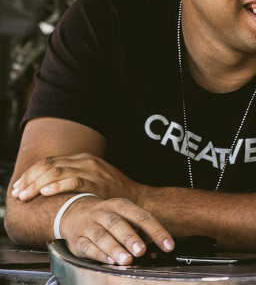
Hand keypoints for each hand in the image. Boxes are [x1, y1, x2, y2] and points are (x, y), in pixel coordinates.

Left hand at [11, 153, 144, 203]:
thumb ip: (73, 176)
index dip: (30, 173)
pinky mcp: (98, 183)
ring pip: (56, 172)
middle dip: (29, 180)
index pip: (49, 161)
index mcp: (82, 158)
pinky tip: (45, 193)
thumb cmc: (111, 192)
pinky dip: (57, 186)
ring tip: (25, 196)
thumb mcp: (93, 177)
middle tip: (17, 194)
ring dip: (36, 185)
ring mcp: (92, 171)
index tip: (18, 186)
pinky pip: (73, 182)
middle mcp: (86, 161)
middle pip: (48, 165)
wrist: (137, 199)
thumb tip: (45, 185)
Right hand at [57, 194, 173, 264]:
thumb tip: (155, 251)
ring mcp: (89, 226)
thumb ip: (140, 232)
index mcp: (121, 205)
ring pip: (101, 236)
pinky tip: (110, 261)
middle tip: (141, 250)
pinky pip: (88, 247)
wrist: (74, 212)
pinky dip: (100, 255)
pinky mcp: (77, 240)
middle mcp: (104, 213)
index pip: (142, 216)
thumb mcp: (125, 217)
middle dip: (130, 238)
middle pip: (118, 224)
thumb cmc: (108, 218)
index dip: (157, 231)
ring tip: (127, 260)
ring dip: (115, 249)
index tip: (168, 245)